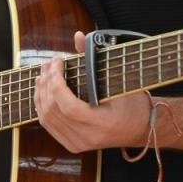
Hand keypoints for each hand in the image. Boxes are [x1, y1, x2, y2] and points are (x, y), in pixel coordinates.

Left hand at [34, 31, 150, 153]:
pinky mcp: (73, 145)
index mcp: (102, 124)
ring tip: (43, 74)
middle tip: (48, 64)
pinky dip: (42, 107)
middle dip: (47, 83)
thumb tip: (77, 36)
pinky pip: (49, 126)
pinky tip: (42, 91)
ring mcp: (79, 144)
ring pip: (47, 118)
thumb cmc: (132, 103)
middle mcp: (88, 137)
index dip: (57, 82)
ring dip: (41, 93)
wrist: (141, 128)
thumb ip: (93, 59)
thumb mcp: (117, 80)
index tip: (57, 62)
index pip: (68, 106)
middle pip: (54, 111)